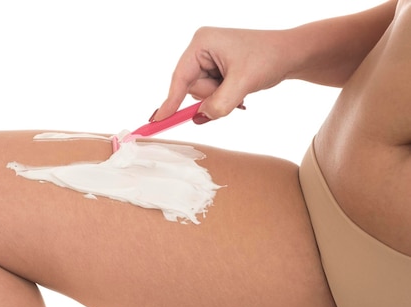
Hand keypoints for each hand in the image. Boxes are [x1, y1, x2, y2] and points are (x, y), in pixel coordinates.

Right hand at [155, 27, 291, 120]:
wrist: (291, 54)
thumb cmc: (269, 57)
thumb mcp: (242, 84)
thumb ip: (218, 104)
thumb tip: (199, 118)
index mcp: (202, 43)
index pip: (180, 77)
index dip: (170, 101)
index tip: (158, 120)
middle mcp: (201, 49)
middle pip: (191, 88)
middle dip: (211, 97)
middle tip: (234, 93)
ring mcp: (208, 59)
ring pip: (201, 94)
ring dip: (219, 99)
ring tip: (240, 90)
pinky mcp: (216, 68)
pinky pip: (209, 94)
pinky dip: (223, 98)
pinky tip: (239, 92)